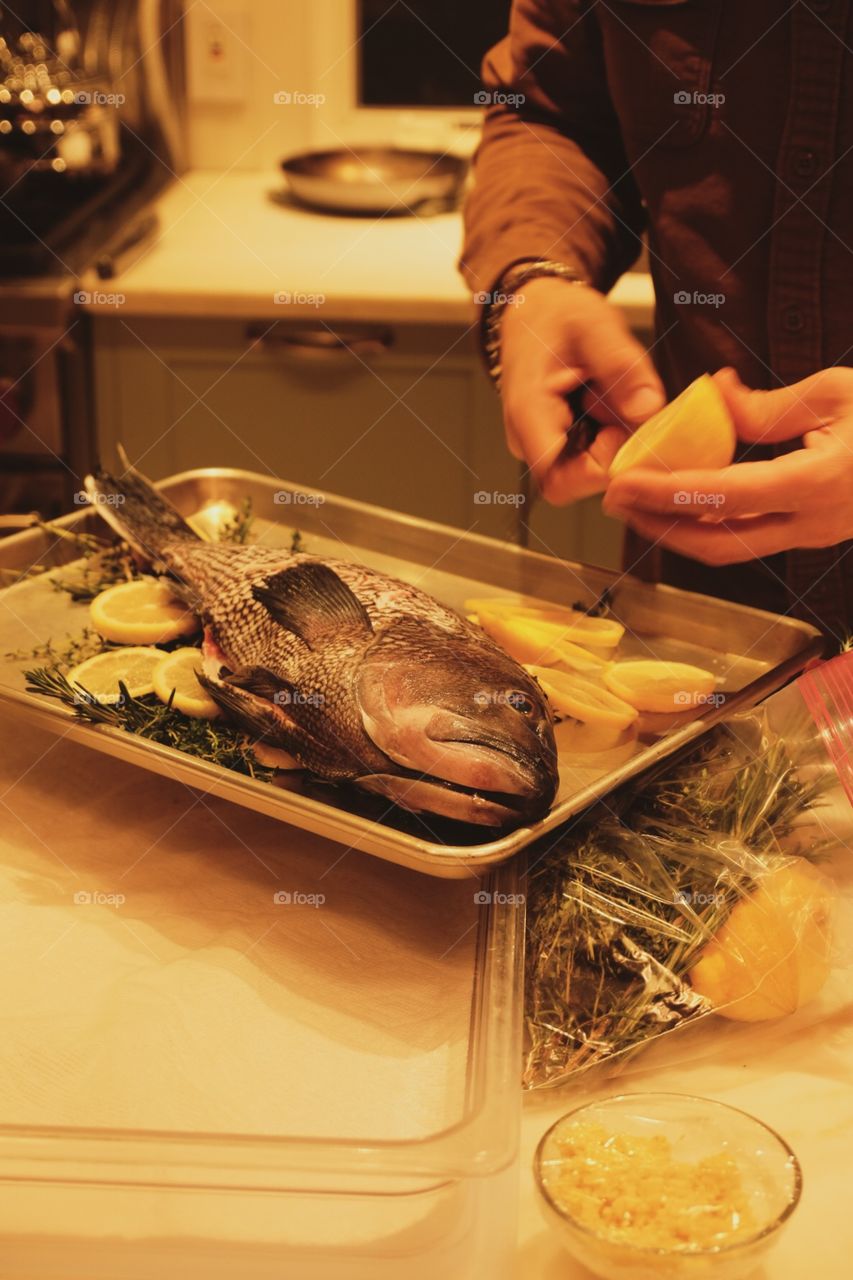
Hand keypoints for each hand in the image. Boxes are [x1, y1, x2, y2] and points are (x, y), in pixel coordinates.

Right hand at [499, 278, 664, 503]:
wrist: (535, 310)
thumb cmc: (556, 315)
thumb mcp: (594, 323)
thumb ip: (621, 364)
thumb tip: (648, 409)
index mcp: (528, 413)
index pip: (560, 479)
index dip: (603, 467)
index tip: (624, 427)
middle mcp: (529, 440)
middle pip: (579, 481)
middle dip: (616, 450)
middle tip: (623, 401)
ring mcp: (543, 446)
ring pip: (590, 471)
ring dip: (616, 439)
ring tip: (610, 393)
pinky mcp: (559, 445)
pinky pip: (593, 457)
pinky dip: (613, 432)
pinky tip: (609, 400)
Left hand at [603, 367, 852, 563]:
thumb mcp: (835, 392)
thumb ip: (767, 406)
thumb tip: (711, 398)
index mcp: (820, 482)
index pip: (725, 496)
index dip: (667, 492)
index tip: (624, 482)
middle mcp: (815, 522)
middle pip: (717, 543)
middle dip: (658, 526)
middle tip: (614, 500)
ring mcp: (814, 536)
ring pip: (730, 549)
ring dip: (678, 530)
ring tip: (636, 504)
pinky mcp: (811, 535)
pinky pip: (749, 538)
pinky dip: (708, 524)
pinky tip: (680, 502)